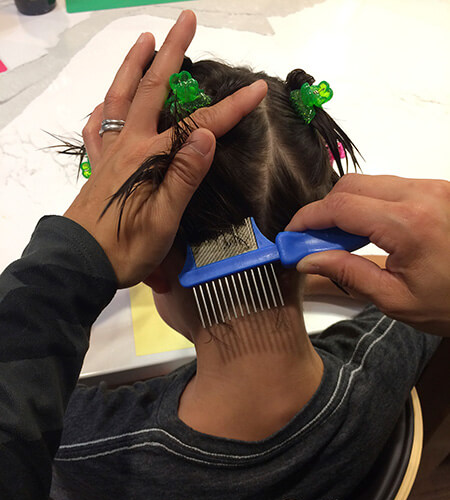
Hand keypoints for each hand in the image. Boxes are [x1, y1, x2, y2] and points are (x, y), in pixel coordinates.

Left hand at [64, 10, 266, 287]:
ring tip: (145, 40)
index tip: (256, 88)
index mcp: (150, 159)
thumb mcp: (163, 220)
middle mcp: (129, 146)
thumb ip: (183, 177)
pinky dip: (104, 108)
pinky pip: (98, 128)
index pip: (198, 125)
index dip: (229, 108)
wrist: (80, 264)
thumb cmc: (126, 249)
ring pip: (120, 98)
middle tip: (186, 20)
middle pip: (152, 90)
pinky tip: (106, 102)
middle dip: (172, 53)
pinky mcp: (98, 166)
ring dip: (133, 65)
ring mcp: (110, 153)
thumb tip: (205, 135)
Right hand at [286, 174, 449, 335]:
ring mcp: (434, 189)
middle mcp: (423, 196)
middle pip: (351, 186)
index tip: (292, 234)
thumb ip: (347, 273)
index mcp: (410, 224)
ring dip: (346, 207)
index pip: (341, 207)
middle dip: (324, 210)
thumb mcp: (395, 299)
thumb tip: (308, 259)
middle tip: (311, 241)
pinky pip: (391, 188)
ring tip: (338, 241)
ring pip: (370, 183)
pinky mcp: (439, 191)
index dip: (308, 218)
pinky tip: (365, 232)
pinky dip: (368, 205)